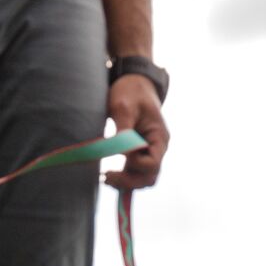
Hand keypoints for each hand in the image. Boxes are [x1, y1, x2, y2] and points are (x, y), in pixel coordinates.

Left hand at [105, 74, 168, 189]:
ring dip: (126, 183)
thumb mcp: (124, 106)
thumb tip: (120, 153)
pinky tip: (108, 177)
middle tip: (106, 177)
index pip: (153, 163)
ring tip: (105, 178)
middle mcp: (158, 148)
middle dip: (129, 181)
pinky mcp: (138, 153)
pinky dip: (123, 179)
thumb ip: (123, 130)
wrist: (133, 82)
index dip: (136, 163)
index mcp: (160, 137)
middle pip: (149, 177)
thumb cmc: (130, 91)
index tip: (119, 154)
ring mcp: (149, 152)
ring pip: (142, 179)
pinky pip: (134, 173)